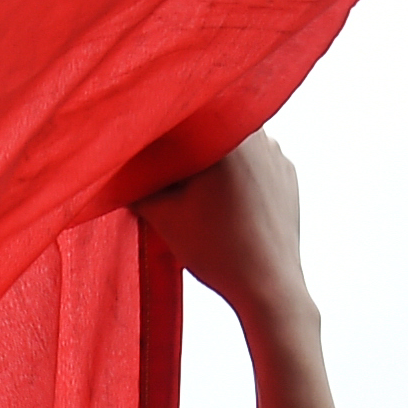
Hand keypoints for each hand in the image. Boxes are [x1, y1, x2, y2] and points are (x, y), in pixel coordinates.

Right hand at [138, 132, 305, 332]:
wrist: (268, 286)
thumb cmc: (217, 251)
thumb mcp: (164, 217)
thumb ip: (137, 186)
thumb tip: (120, 171)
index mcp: (223, 136)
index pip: (181, 121)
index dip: (161, 139)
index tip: (151, 160)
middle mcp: (257, 136)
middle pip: (210, 129)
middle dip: (189, 150)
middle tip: (175, 179)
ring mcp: (277, 154)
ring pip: (234, 143)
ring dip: (216, 159)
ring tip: (205, 195)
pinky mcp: (288, 173)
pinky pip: (256, 161)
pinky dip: (241, 174)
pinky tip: (231, 202)